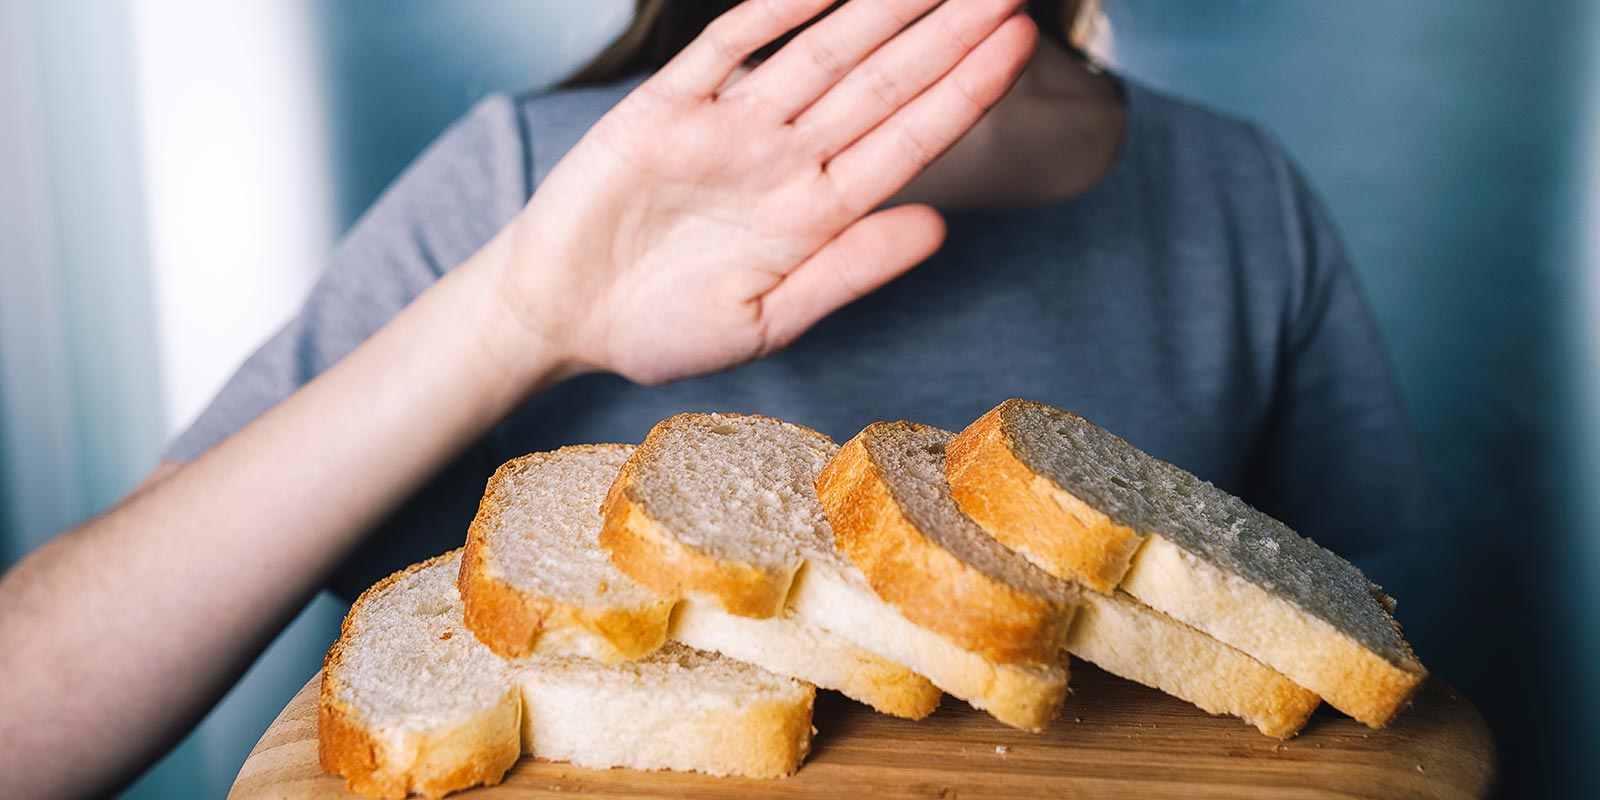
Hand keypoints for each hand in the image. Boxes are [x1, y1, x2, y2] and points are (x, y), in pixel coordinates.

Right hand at [489, 0, 1036, 384]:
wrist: (558, 315)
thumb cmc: (659, 329)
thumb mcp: (765, 322)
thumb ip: (848, 272)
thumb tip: (939, 229)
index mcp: (814, 214)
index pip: (906, 140)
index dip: (964, 91)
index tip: (1019, 46)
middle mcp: (783, 160)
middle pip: (879, 82)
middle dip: (946, 31)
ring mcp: (727, 127)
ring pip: (819, 52)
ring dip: (880, 7)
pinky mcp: (664, 106)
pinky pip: (727, 45)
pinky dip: (774, 10)